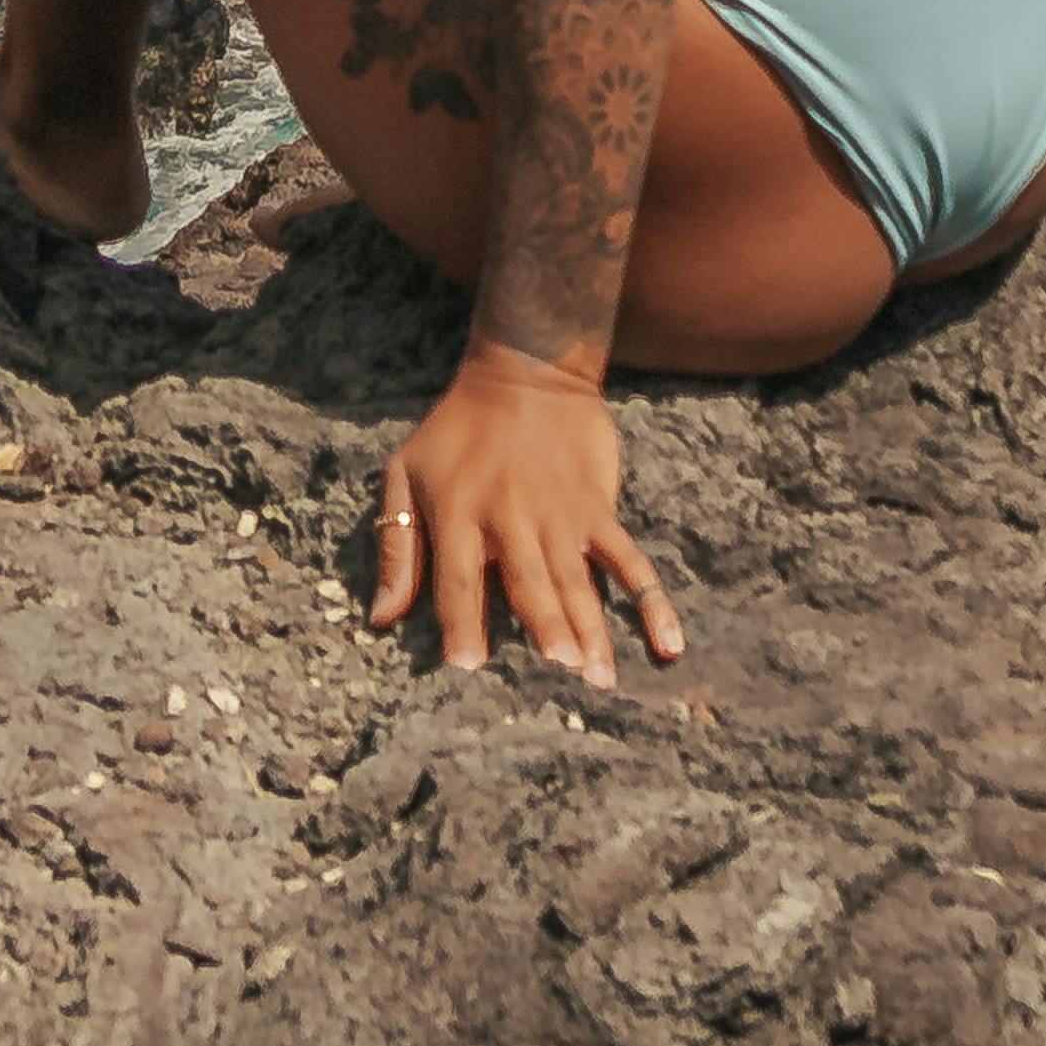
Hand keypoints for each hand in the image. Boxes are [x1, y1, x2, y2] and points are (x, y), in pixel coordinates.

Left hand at [371, 349, 685, 692]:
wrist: (526, 367)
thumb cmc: (456, 429)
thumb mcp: (406, 472)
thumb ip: (396, 546)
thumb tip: (380, 619)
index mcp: (459, 513)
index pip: (457, 577)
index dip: (460, 621)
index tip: (466, 667)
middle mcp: (511, 518)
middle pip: (528, 581)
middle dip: (544, 626)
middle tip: (559, 672)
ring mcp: (561, 514)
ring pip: (578, 579)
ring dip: (591, 628)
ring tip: (599, 677)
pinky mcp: (598, 508)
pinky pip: (628, 559)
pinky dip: (651, 601)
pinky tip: (666, 642)